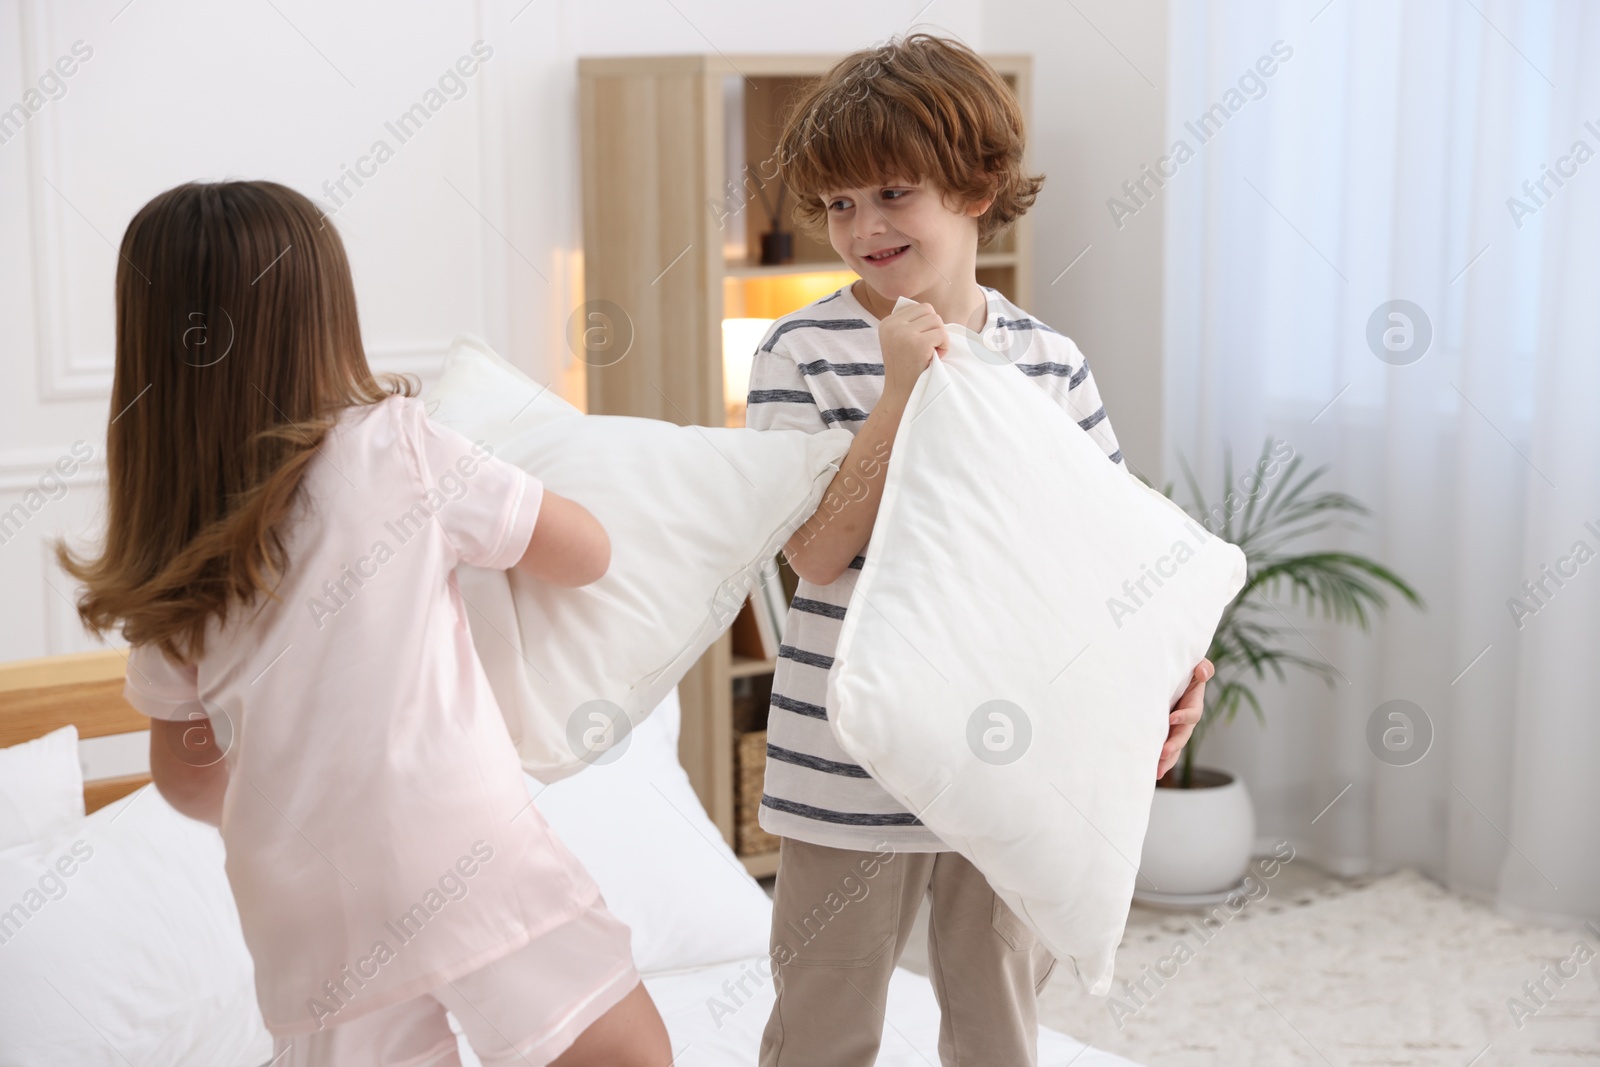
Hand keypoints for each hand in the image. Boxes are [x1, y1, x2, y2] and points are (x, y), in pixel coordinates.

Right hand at [878, 300, 946, 401]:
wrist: (901, 396)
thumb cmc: (907, 369)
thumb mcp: (900, 341)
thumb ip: (910, 323)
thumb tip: (930, 310)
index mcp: (887, 322)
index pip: (920, 307)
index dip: (927, 326)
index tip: (918, 345)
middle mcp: (892, 325)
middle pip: (929, 311)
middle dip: (934, 329)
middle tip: (927, 350)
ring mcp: (903, 334)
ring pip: (937, 320)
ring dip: (940, 338)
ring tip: (929, 354)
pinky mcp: (917, 344)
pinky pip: (942, 334)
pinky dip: (944, 347)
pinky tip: (933, 359)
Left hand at [1158, 658, 1212, 779]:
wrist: (1168, 675)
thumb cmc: (1183, 669)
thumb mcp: (1196, 666)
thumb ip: (1204, 668)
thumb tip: (1202, 671)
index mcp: (1193, 704)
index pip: (1192, 713)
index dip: (1184, 716)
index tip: (1172, 718)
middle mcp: (1185, 720)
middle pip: (1182, 736)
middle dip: (1174, 745)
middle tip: (1164, 753)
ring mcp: (1174, 729)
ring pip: (1174, 748)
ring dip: (1166, 760)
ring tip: (1156, 771)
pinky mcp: (1162, 733)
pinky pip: (1161, 749)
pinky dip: (1156, 760)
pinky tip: (1148, 771)